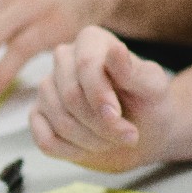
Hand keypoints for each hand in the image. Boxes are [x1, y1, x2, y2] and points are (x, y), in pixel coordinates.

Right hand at [29, 27, 173, 172]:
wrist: (144, 132)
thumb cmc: (149, 104)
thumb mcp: (153, 88)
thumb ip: (135, 72)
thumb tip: (115, 50)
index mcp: (91, 41)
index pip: (85, 64)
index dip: (100, 94)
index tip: (117, 115)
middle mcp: (63, 59)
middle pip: (70, 95)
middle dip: (101, 123)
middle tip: (128, 135)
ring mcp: (47, 88)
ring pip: (59, 120)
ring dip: (91, 140)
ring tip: (113, 140)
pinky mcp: (38, 115)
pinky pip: (45, 139)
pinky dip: (72, 151)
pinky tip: (90, 148)